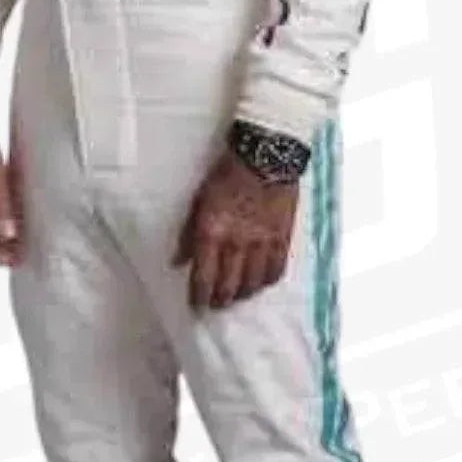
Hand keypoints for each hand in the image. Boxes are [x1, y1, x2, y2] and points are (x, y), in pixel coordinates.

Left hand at [173, 148, 296, 308]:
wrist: (266, 155)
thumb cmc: (227, 173)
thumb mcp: (199, 200)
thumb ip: (188, 233)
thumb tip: (178, 261)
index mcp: (212, 232)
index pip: (204, 277)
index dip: (200, 296)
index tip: (197, 305)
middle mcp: (237, 243)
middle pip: (229, 286)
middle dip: (221, 299)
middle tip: (217, 304)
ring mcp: (262, 243)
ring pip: (253, 283)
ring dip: (243, 293)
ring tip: (238, 295)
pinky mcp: (283, 238)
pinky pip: (276, 270)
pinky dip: (267, 280)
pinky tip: (261, 282)